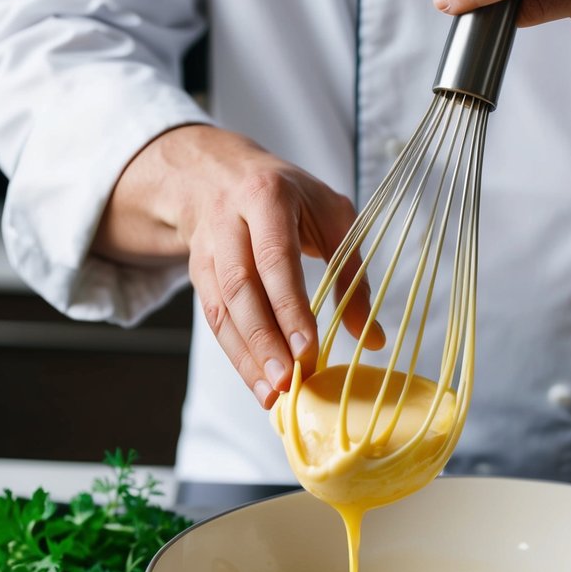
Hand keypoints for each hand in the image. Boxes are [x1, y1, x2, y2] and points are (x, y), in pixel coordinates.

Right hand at [95, 125, 379, 407]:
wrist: (216, 175)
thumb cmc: (288, 196)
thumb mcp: (330, 215)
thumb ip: (351, 273)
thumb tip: (372, 339)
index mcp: (266, 197)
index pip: (275, 258)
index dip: (289, 308)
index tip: (308, 351)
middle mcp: (228, 222)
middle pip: (241, 288)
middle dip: (265, 341)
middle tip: (288, 382)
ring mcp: (207, 250)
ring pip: (221, 310)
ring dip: (247, 357)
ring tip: (273, 395)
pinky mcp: (198, 275)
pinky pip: (215, 320)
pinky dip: (237, 355)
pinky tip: (258, 383)